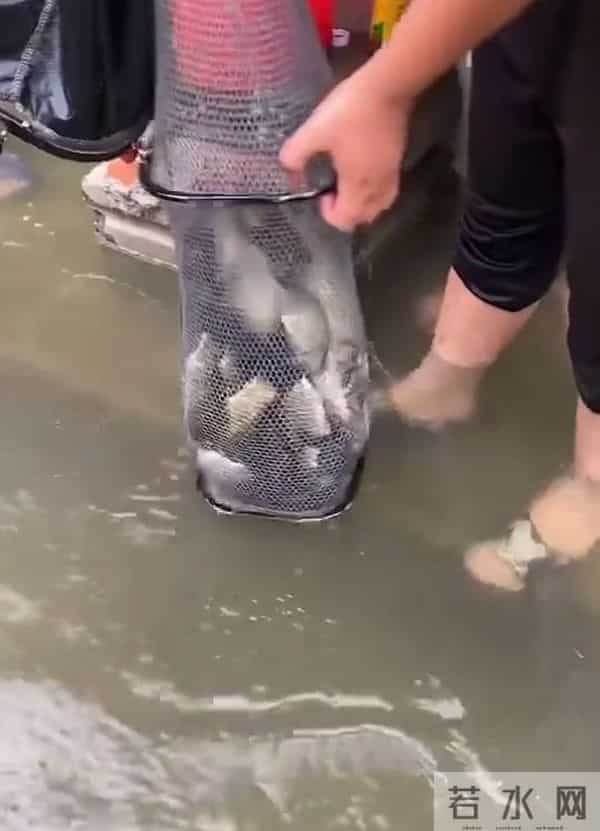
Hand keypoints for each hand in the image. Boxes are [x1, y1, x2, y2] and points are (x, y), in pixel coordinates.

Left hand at [280, 67, 412, 231]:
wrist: (388, 86)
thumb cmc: (350, 111)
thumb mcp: (314, 130)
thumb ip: (296, 154)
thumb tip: (288, 170)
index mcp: (356, 185)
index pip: (345, 220)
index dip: (329, 214)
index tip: (321, 194)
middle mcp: (376, 186)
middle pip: (362, 218)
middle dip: (345, 212)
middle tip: (332, 191)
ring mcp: (390, 176)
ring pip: (378, 207)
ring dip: (361, 204)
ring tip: (348, 185)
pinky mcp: (397, 162)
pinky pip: (387, 192)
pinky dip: (373, 193)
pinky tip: (363, 174)